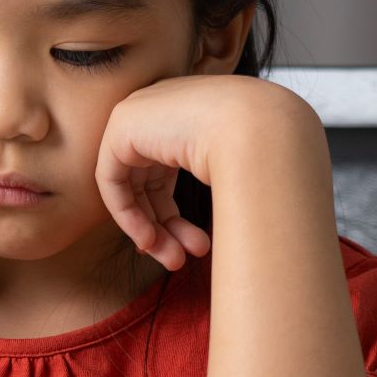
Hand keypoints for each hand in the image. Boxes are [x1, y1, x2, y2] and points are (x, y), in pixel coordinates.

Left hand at [95, 75, 316, 270]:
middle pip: (148, 184)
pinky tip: (149, 242)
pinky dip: (128, 215)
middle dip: (165, 228)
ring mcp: (138, 116)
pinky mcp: (121, 128)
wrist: (260, 127)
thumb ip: (217, 184)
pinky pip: (112, 182)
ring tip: (175, 262)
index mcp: (185, 118)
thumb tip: (220, 220)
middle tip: (181, 261)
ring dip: (151, 230)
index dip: (172, 217)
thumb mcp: (237, 170)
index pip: (164, 175)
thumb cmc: (265, 149)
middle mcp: (159, 114)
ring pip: (131, 189)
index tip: (193, 247)